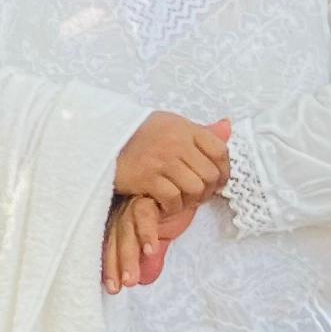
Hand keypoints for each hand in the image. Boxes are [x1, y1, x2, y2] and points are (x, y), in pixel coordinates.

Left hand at [101, 191, 201, 292]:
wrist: (187, 186)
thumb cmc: (170, 210)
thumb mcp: (161, 236)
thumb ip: (152, 256)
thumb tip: (145, 279)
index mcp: (122, 224)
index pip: (112, 247)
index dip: (111, 267)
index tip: (113, 289)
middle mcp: (124, 213)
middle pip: (116, 240)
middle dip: (118, 264)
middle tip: (122, 286)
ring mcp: (135, 203)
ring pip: (127, 230)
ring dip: (129, 254)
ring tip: (132, 279)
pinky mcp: (149, 195)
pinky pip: (145, 214)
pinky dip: (146, 233)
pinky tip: (151, 251)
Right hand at [112, 112, 232, 212]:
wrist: (102, 140)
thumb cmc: (138, 134)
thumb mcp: (170, 124)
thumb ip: (196, 131)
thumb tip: (228, 126)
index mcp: (184, 128)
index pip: (220, 150)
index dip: (224, 170)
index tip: (219, 181)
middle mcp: (176, 143)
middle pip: (209, 174)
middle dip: (209, 190)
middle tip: (199, 195)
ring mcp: (162, 160)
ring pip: (195, 188)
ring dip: (192, 200)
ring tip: (183, 200)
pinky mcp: (147, 178)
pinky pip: (173, 199)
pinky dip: (174, 207)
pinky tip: (167, 205)